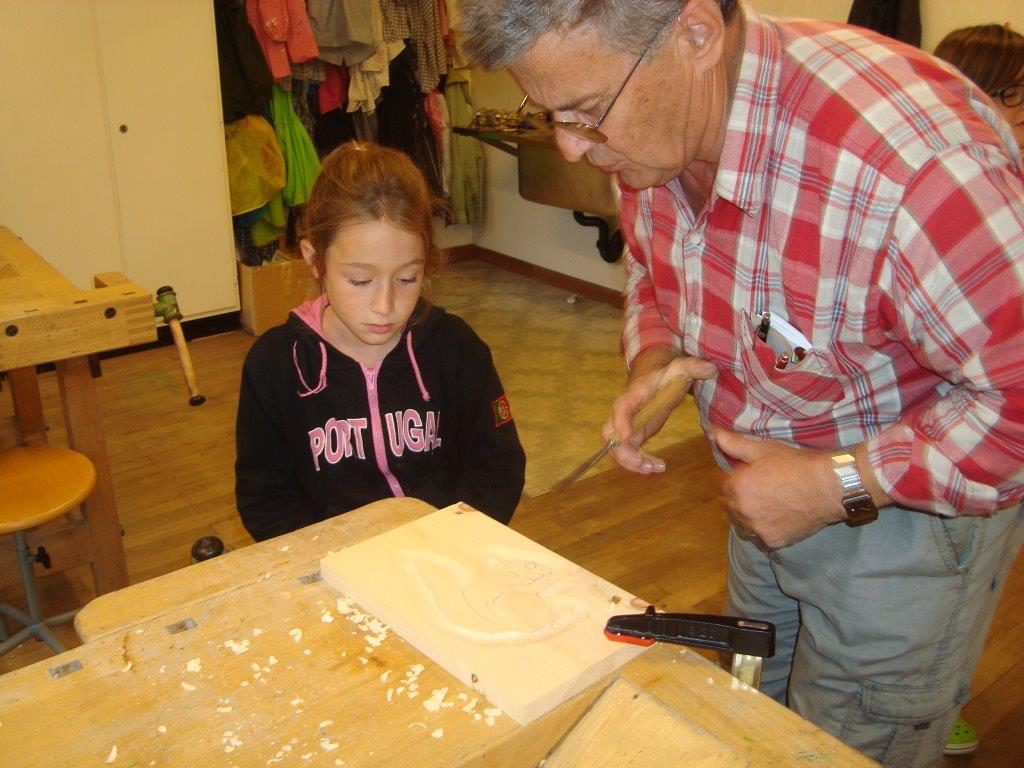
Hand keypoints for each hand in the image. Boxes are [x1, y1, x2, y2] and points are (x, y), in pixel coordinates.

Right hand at [603, 355, 716, 473]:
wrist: (654, 378)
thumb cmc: (665, 374)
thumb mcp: (679, 368)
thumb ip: (693, 366)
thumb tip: (710, 368)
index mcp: (633, 394)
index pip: (621, 407)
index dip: (621, 422)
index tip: (628, 436)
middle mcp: (624, 412)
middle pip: (610, 434)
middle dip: (623, 451)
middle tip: (645, 463)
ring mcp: (626, 426)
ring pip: (616, 448)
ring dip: (632, 463)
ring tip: (656, 468)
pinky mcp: (633, 435)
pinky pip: (628, 453)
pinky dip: (639, 464)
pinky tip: (659, 467)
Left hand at [712, 428, 846, 549]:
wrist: (828, 488)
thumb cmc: (796, 465)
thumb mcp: (764, 449)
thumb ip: (735, 444)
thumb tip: (714, 433)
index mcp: (737, 487)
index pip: (722, 487)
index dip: (734, 481)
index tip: (747, 478)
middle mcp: (743, 510)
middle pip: (730, 507)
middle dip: (739, 499)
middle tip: (760, 491)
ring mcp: (757, 528)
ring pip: (743, 524)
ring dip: (749, 516)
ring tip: (767, 505)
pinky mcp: (773, 541)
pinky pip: (760, 537)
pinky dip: (765, 529)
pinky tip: (778, 518)